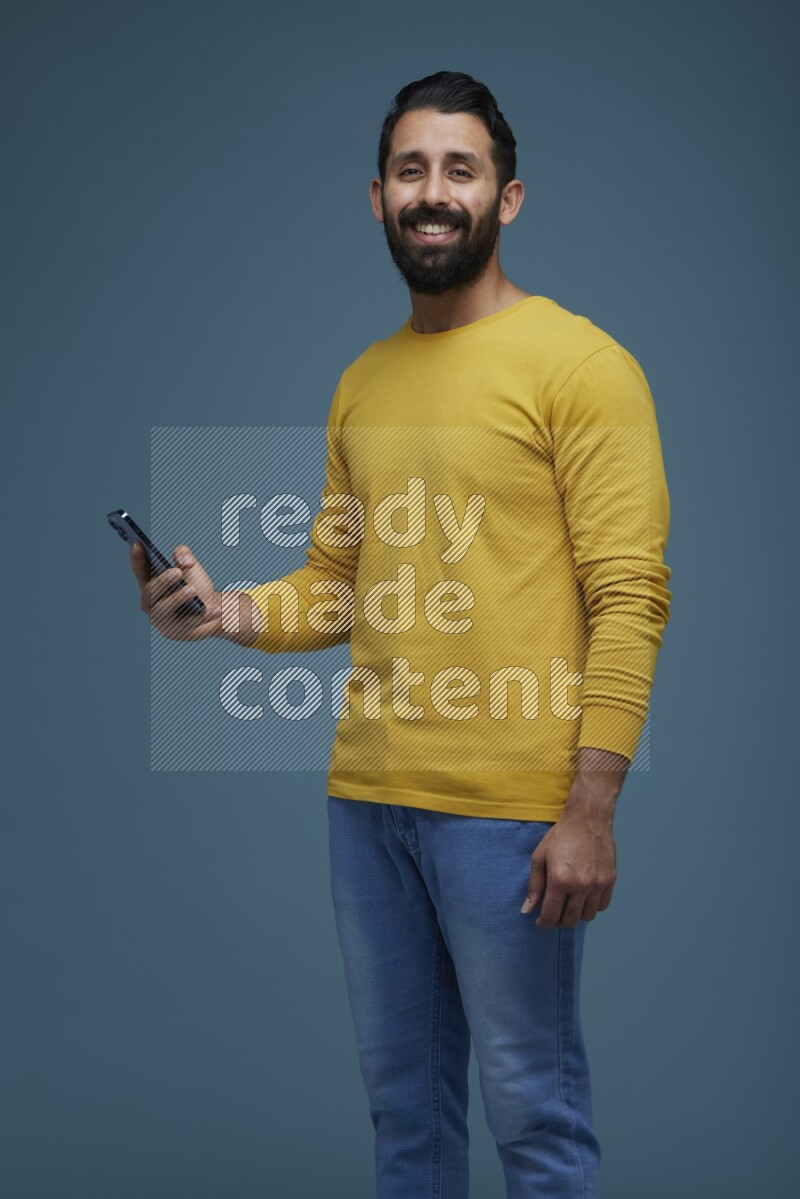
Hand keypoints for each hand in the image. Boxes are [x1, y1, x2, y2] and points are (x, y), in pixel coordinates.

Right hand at [131, 541, 222, 641]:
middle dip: (163, 581)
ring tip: (192, 590)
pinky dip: (203, 615)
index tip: (138, 543)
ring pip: (165, 610)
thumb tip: (183, 561)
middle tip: (178, 572)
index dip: (137, 558)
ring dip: (178, 599)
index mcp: (149, 584)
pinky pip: (189, 623)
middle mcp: (150, 603)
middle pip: (151, 592)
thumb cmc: (196, 585)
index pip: (139, 570)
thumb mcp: (190, 566)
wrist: (214, 610)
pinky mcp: (176, 632)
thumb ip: (184, 554)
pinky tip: (215, 609)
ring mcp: (161, 619)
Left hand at [520, 807, 616, 929]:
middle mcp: (581, 885)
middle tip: (553, 913)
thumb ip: (534, 886)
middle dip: (558, 921)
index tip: (540, 922)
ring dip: (575, 915)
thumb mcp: (539, 858)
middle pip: (569, 921)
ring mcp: (598, 884)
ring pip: (587, 916)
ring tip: (568, 904)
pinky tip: (583, 897)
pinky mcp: (610, 880)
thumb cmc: (561, 836)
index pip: (551, 916)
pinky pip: (602, 906)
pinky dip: (592, 906)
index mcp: (560, 880)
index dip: (543, 923)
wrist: (588, 818)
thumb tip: (527, 910)